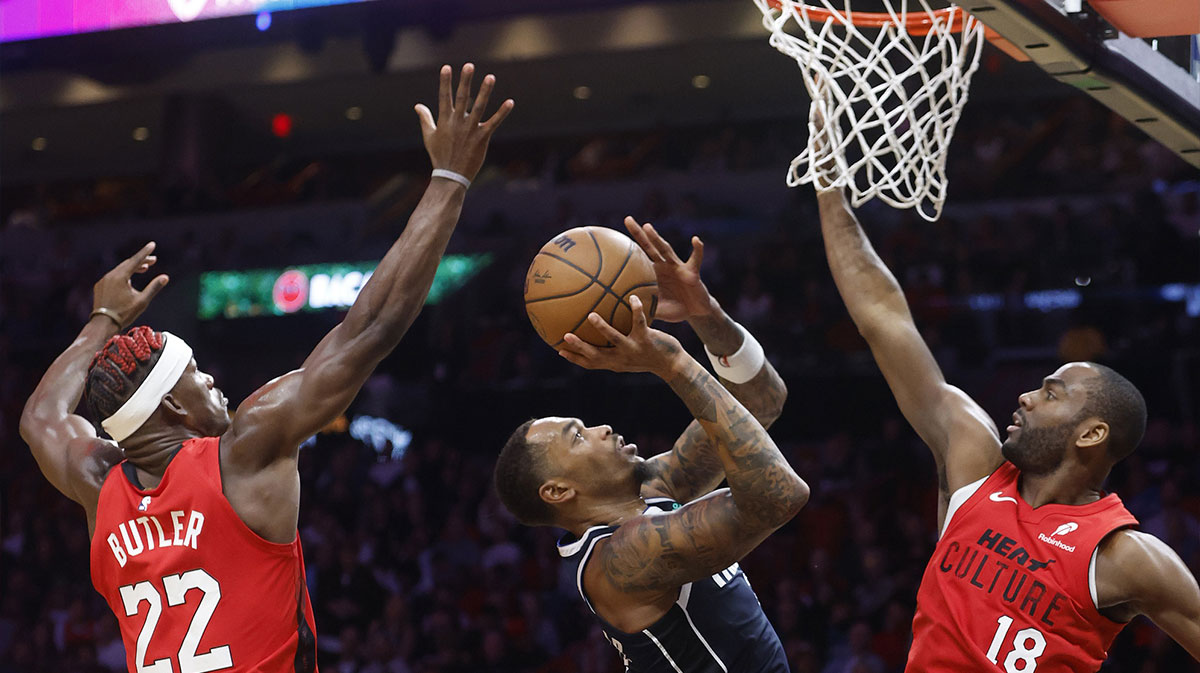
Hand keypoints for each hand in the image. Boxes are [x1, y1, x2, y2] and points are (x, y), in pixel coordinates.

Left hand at [92, 242, 169, 327]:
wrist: (103, 324)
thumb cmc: (124, 313)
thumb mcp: (142, 301)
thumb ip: (154, 287)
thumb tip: (165, 277)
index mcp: (120, 276)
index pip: (136, 260)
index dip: (145, 252)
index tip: (152, 244)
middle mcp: (110, 275)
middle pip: (128, 263)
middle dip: (141, 261)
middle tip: (153, 261)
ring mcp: (103, 280)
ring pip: (120, 269)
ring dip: (132, 268)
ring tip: (144, 269)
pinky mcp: (99, 286)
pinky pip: (113, 276)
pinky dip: (123, 274)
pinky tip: (128, 280)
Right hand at [414, 64, 514, 182]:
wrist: (451, 176)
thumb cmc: (439, 155)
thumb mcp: (429, 136)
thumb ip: (425, 118)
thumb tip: (417, 105)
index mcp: (445, 120)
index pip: (444, 97)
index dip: (445, 82)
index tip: (446, 67)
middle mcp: (457, 122)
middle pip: (462, 97)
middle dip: (465, 81)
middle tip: (469, 65)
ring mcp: (470, 130)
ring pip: (479, 107)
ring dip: (485, 91)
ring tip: (490, 76)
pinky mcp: (482, 138)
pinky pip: (494, 123)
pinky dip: (502, 113)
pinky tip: (510, 102)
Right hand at [558, 295, 684, 376]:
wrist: (673, 365)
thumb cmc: (650, 356)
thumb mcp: (631, 353)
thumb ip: (617, 344)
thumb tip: (606, 327)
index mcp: (614, 363)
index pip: (590, 364)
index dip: (574, 358)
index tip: (559, 350)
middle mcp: (621, 359)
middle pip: (595, 356)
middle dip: (579, 347)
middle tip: (565, 335)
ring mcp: (633, 350)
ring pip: (614, 339)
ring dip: (602, 328)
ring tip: (592, 316)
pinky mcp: (647, 340)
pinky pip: (639, 322)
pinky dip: (636, 309)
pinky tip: (632, 297)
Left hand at [623, 216, 713, 322]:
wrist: (695, 311)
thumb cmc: (674, 309)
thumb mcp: (656, 310)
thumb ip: (642, 308)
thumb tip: (623, 312)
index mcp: (653, 272)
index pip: (639, 257)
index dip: (627, 249)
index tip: (611, 238)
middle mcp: (664, 265)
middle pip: (649, 246)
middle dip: (639, 233)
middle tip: (627, 219)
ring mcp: (677, 266)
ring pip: (665, 249)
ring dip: (656, 238)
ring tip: (647, 227)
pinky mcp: (692, 271)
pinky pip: (695, 259)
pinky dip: (697, 249)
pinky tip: (695, 240)